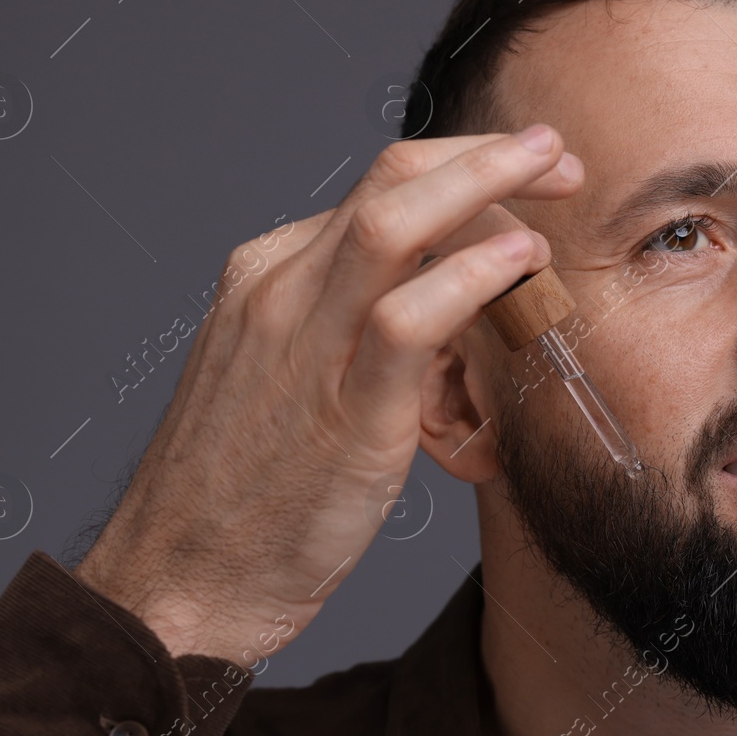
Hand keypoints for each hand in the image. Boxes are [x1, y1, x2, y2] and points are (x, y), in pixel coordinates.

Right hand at [74, 125, 581, 665]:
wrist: (179, 582)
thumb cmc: (244, 493)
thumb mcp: (288, 379)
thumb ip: (350, 328)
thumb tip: (443, 303)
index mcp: (266, 276)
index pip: (377, 188)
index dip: (459, 166)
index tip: (518, 171)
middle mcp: (278, 291)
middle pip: (390, 179)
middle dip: (485, 153)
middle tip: (557, 155)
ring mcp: (302, 345)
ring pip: (396, 222)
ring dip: (488, 184)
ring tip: (558, 181)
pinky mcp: (338, 411)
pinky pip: (408, 317)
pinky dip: (472, 275)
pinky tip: (520, 263)